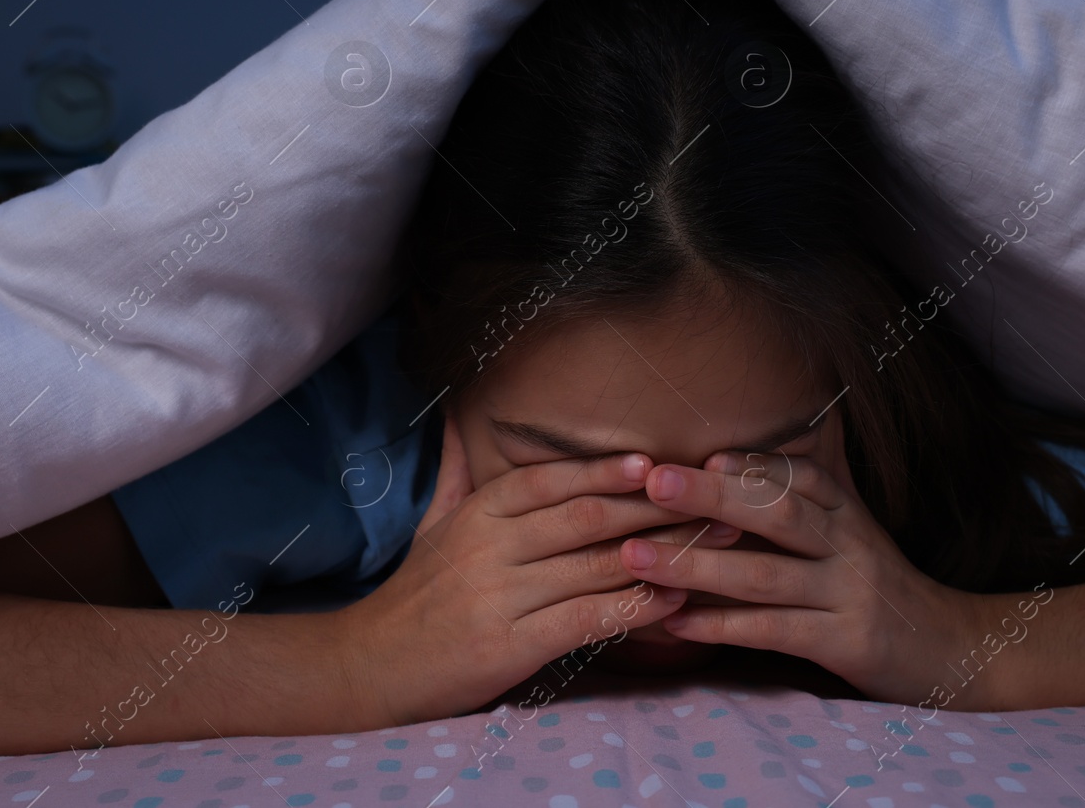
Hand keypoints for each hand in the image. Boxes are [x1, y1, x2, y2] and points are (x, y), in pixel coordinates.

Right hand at [334, 418, 743, 726]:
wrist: (370, 666)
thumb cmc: (417, 594)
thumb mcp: (435, 524)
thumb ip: (460, 472)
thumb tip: (463, 419)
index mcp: (478, 513)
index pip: (550, 479)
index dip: (604, 469)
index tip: (656, 463)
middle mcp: (489, 547)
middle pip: (586, 517)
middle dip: (656, 507)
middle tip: (713, 500)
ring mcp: (500, 596)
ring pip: (594, 566)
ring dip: (662, 555)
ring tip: (714, 545)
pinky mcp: (509, 646)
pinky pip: (586, 619)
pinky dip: (634, 608)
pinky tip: (674, 602)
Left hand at [616, 450, 986, 704]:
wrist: (949, 647)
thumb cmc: (870, 584)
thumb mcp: (840, 532)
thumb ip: (788, 502)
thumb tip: (710, 470)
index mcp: (842, 509)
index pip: (791, 474)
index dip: (739, 463)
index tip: (691, 454)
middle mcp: (847, 542)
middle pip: (776, 511)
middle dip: (710, 496)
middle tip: (652, 482)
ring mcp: (848, 593)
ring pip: (766, 574)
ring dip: (698, 564)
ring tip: (639, 557)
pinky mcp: (847, 642)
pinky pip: (776, 630)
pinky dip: (724, 625)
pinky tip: (677, 623)